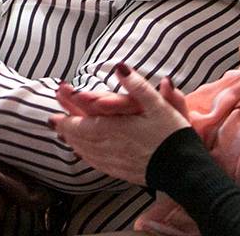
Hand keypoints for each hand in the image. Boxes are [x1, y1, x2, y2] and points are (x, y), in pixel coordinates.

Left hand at [49, 65, 189, 185]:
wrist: (186, 171)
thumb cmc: (173, 136)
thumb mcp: (159, 105)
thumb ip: (138, 86)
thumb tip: (120, 67)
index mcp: (115, 129)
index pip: (82, 125)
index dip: (66, 119)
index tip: (52, 115)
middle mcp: (111, 147)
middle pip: (80, 138)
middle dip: (65, 128)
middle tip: (53, 122)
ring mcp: (116, 162)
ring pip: (86, 152)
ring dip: (73, 142)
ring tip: (64, 136)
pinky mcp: (123, 171)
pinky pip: (98, 164)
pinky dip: (86, 156)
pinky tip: (84, 154)